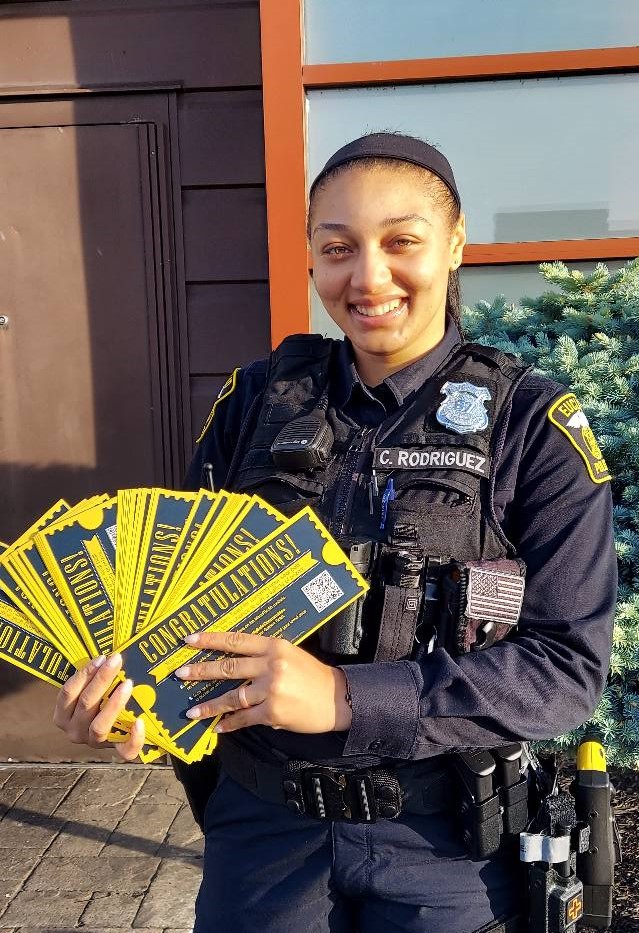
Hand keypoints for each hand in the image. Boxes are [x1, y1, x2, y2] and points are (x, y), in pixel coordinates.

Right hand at [53, 653, 145, 760]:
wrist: (112, 730)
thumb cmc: (97, 701)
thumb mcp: (88, 691)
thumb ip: (92, 678)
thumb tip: (107, 656)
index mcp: (62, 716)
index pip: (68, 693)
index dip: (84, 674)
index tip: (101, 657)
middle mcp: (74, 732)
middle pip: (86, 704)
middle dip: (102, 679)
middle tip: (116, 661)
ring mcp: (93, 743)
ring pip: (100, 726)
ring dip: (114, 703)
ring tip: (128, 683)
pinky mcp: (114, 751)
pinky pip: (124, 750)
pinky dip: (134, 737)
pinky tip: (140, 721)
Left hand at [175, 630, 351, 734]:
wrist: (337, 699)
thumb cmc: (312, 676)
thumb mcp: (290, 655)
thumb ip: (265, 656)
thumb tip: (235, 660)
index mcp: (274, 646)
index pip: (236, 640)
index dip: (211, 639)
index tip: (189, 639)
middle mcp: (271, 665)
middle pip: (228, 667)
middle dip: (201, 671)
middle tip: (180, 674)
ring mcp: (271, 689)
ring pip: (232, 696)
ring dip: (209, 705)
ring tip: (192, 711)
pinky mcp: (273, 711)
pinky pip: (244, 718)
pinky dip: (230, 723)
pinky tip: (218, 727)